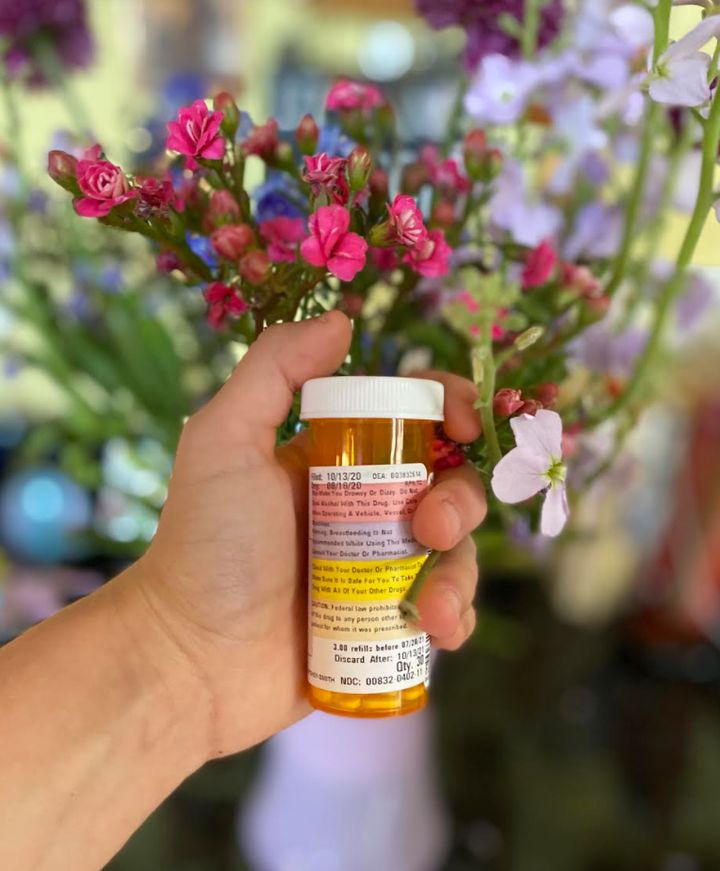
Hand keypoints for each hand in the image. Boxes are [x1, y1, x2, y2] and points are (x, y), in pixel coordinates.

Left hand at [128, 312, 486, 759]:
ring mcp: (379, 568)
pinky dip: (455, 618)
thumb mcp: (224, 441)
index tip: (462, 423)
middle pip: (450, 482)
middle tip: (426, 528)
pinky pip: (447, 611)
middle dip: (459, 500)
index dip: (450, 409)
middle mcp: (365, 507)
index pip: (412, 415)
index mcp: (335, 458)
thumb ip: (274, 370)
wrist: (191, 659)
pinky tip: (435, 631)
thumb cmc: (206, 546)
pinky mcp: (386, 624)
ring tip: (429, 607)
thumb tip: (343, 319)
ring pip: (457, 551)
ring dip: (460, 571)